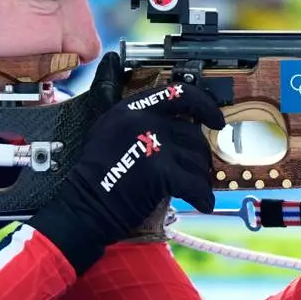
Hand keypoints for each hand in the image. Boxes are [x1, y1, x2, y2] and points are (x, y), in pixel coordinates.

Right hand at [30, 51, 226, 272]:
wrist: (84, 205)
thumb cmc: (96, 175)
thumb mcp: (107, 130)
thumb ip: (136, 117)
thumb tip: (173, 114)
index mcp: (132, 108)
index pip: (179, 94)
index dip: (204, 105)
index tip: (216, 118)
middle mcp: (144, 121)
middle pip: (193, 133)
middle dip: (201, 154)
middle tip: (200, 167)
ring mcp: (153, 146)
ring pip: (197, 159)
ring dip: (201, 176)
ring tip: (195, 189)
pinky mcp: (161, 173)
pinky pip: (195, 184)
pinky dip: (202, 197)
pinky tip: (202, 204)